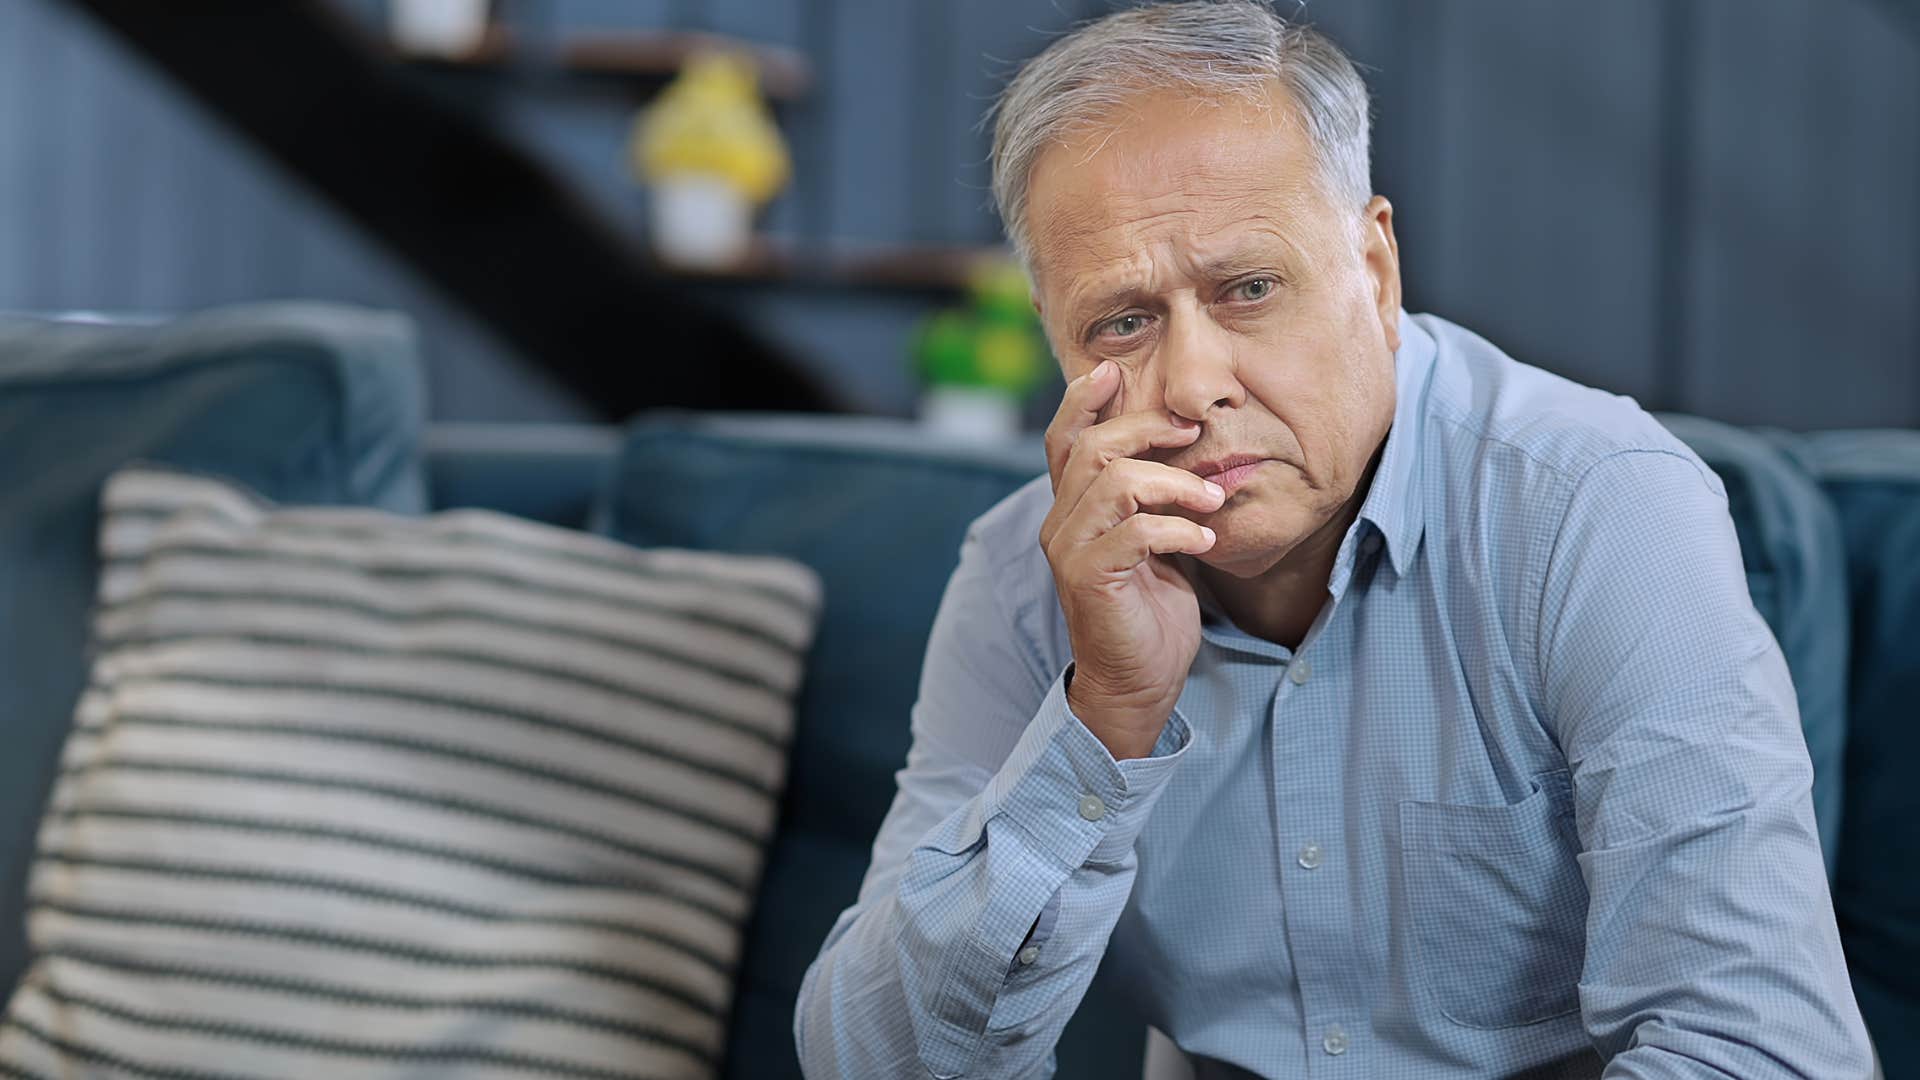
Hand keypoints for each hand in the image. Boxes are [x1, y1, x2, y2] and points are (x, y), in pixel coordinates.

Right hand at [1038, 361, 1223, 758]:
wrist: (1139, 681)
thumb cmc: (1152, 607)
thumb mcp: (1156, 537)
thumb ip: (1157, 493)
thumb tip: (1187, 438)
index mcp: (1072, 508)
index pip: (1063, 438)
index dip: (1081, 400)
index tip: (1112, 371)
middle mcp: (1060, 523)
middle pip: (1093, 447)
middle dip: (1148, 430)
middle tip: (1194, 435)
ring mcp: (1070, 551)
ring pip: (1115, 481)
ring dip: (1175, 484)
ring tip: (1211, 502)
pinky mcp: (1090, 579)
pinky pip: (1136, 530)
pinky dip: (1180, 530)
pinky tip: (1206, 544)